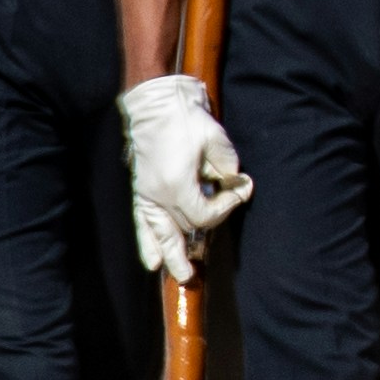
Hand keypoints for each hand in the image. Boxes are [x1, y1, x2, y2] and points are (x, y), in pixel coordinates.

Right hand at [120, 73, 248, 282]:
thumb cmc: (186, 120)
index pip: (205, 215)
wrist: (155, 104)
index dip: (226, 208)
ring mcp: (146, 193)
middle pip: (180, 231)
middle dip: (190, 252)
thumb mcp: (216, 141)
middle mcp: (159, 195)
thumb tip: (236, 183)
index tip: (239, 192)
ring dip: (168, 255)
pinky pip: (142, 222)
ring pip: (158, 233)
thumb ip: (227, 168)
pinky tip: (151, 261)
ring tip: (176, 276)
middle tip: (196, 276)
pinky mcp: (140, 189)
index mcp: (178, 185)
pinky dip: (146, 241)